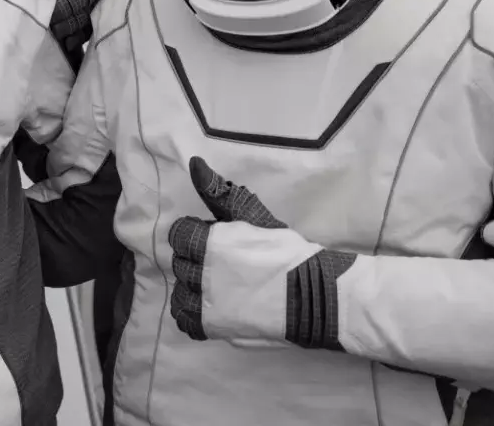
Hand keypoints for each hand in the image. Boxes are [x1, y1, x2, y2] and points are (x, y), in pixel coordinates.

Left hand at [168, 157, 354, 349]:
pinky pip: (185, 321)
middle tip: (219, 264)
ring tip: (214, 286)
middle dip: (195, 260)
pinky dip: (191, 315)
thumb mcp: (254, 217)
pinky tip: (208, 308)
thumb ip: (220, 193)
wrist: (314, 297)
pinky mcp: (214, 328)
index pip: (179, 234)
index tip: (211, 239)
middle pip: (180, 263)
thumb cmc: (285, 253)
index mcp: (211, 243)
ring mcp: (208, 304)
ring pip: (180, 293)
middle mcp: (204, 273)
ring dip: (191, 288)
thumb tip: (195, 164)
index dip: (194, 234)